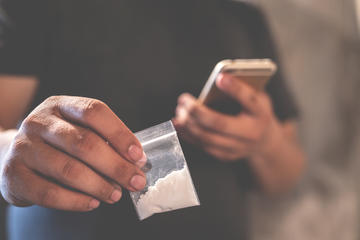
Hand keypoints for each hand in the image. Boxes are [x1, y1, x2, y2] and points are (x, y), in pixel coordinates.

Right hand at [0, 96, 146, 210]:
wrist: (17, 157)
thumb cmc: (58, 144)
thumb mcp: (79, 131)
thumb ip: (105, 142)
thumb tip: (137, 163)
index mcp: (61, 105)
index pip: (94, 112)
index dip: (120, 134)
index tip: (138, 156)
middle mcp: (39, 122)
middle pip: (85, 143)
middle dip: (116, 166)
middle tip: (135, 181)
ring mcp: (23, 147)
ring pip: (68, 169)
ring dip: (99, 186)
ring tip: (116, 195)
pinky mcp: (13, 175)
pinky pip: (49, 193)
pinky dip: (76, 201)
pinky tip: (92, 203)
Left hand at [174, 73, 282, 161]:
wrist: (265, 142)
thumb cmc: (255, 113)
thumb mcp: (256, 97)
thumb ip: (241, 88)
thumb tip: (218, 79)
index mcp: (261, 113)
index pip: (249, 100)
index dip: (235, 88)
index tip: (220, 77)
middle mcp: (251, 133)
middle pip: (220, 124)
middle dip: (198, 111)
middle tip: (184, 100)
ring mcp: (238, 148)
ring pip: (208, 137)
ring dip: (189, 124)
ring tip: (180, 110)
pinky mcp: (225, 155)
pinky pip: (203, 146)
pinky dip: (188, 134)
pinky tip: (179, 124)